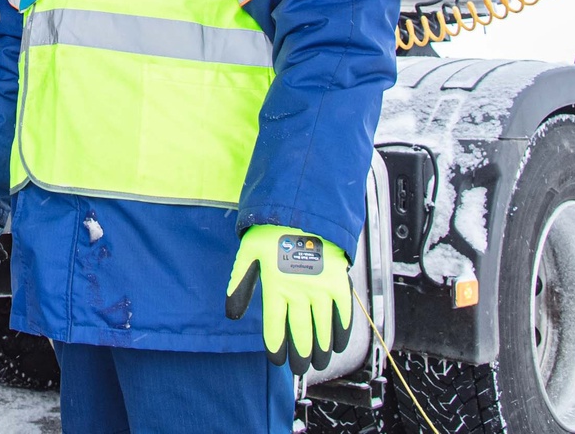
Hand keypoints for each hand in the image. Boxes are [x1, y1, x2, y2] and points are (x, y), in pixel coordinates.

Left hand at [225, 226, 353, 373]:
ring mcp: (321, 289)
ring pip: (322, 330)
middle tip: (299, 367)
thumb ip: (240, 281)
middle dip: (300, 355)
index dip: (276, 348)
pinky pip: (343, 314)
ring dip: (320, 350)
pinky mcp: (339, 282)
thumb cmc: (273, 228)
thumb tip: (231, 313)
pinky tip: (338, 343)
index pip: (275, 328)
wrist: (304, 207)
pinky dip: (342, 331)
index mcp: (276, 287)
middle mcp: (299, 293)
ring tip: (318, 362)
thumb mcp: (249, 250)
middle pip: (300, 335)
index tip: (277, 359)